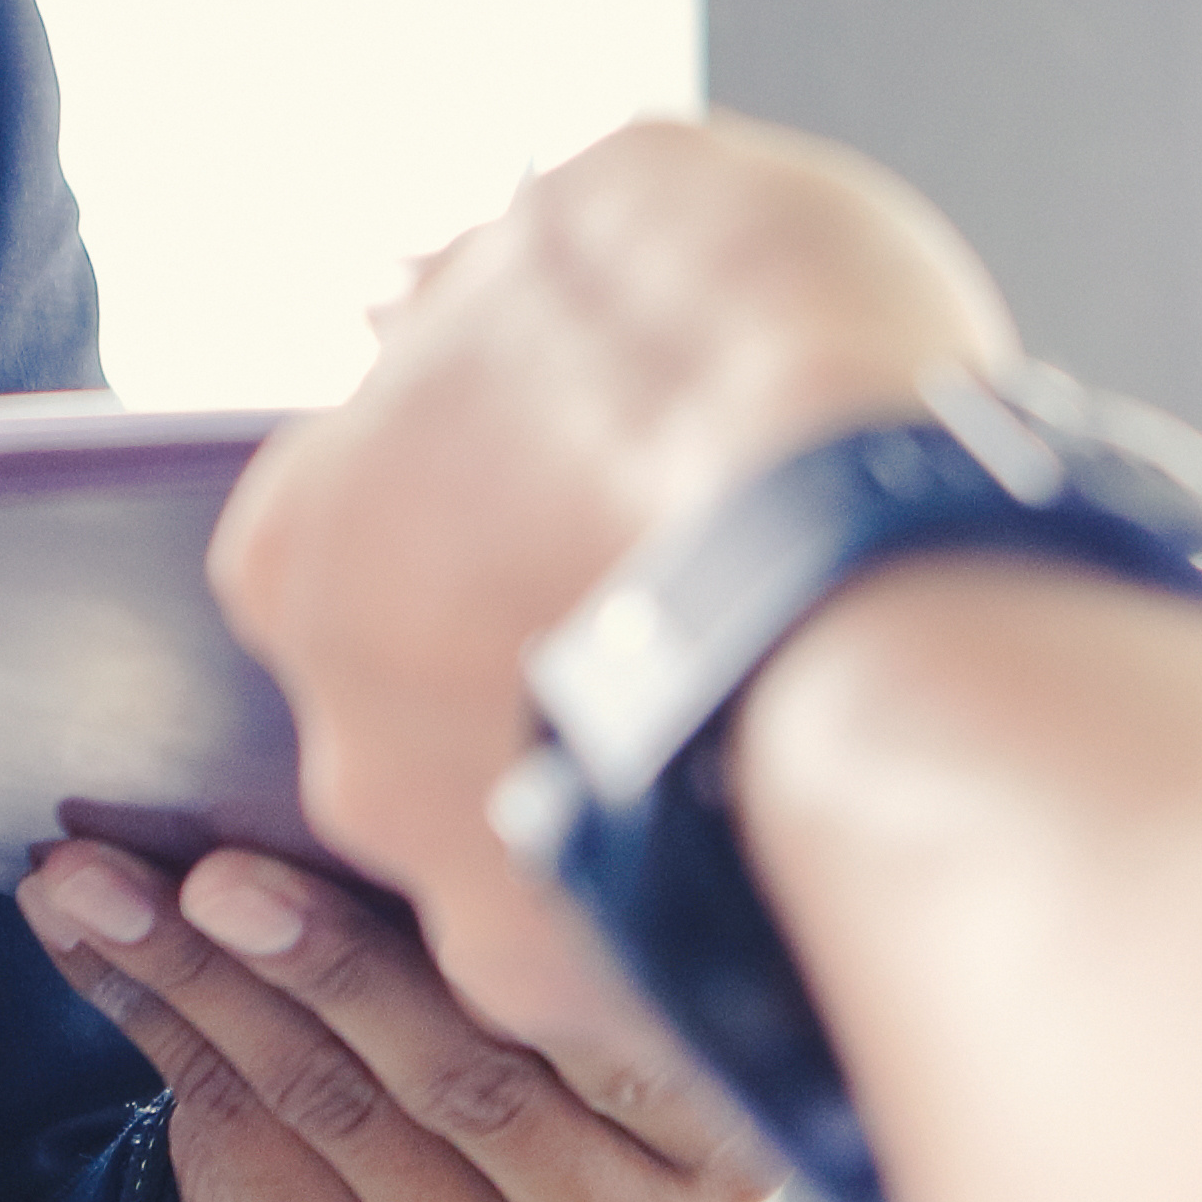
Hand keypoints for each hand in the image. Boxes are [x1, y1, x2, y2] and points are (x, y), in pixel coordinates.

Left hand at [14, 835, 773, 1201]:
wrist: (449, 1192)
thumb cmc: (538, 1014)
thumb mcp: (572, 959)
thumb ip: (522, 890)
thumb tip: (391, 718)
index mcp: (727, 1111)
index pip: (604, 1013)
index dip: (489, 913)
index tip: (388, 810)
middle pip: (464, 1073)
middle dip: (323, 957)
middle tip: (217, 871)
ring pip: (335, 1106)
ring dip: (198, 978)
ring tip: (100, 881)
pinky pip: (242, 1132)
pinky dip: (149, 1014)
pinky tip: (81, 931)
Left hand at [208, 117, 1009, 1067]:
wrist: (897, 596)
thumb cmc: (752, 373)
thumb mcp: (617, 203)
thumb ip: (510, 267)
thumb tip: (444, 291)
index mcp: (305, 544)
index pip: (360, 521)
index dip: (490, 486)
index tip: (606, 472)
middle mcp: (347, 743)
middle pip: (434, 696)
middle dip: (544, 653)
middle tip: (701, 597)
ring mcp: (468, 891)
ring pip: (543, 831)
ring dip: (632, 777)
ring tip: (782, 718)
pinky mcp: (605, 997)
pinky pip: (655, 933)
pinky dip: (717, 885)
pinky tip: (811, 819)